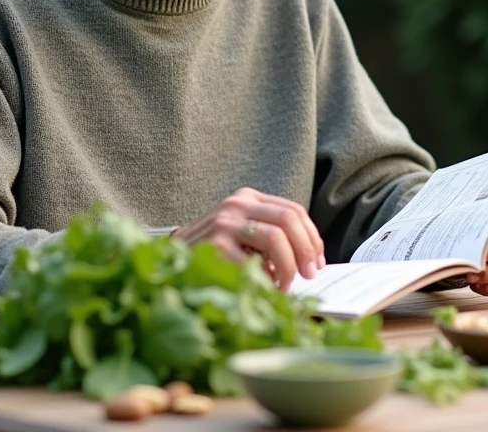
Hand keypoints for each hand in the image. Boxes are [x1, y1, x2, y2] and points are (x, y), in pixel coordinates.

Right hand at [172, 187, 324, 289]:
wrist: (169, 259)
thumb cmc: (214, 251)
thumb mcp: (243, 233)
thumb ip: (271, 234)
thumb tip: (310, 259)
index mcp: (248, 198)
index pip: (293, 211)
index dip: (312, 238)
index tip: (318, 262)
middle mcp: (236, 205)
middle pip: (289, 220)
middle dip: (306, 251)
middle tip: (309, 275)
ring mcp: (224, 223)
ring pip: (276, 238)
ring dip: (288, 267)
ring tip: (286, 285)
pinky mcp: (215, 245)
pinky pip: (254, 263)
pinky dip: (266, 279)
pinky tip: (264, 289)